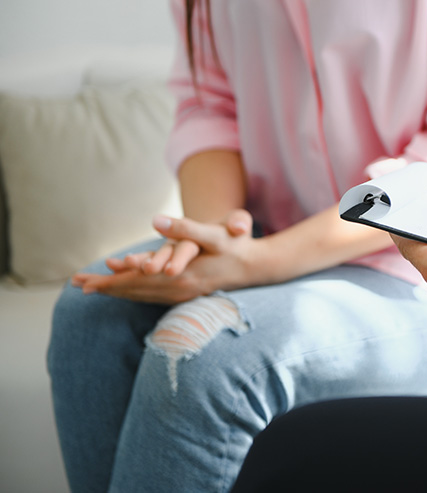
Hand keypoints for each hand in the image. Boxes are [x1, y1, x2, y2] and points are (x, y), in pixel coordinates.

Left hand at [72, 210, 258, 303]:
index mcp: (181, 276)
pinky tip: (126, 292)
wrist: (257, 266)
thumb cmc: (236, 247)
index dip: (110, 281)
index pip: (137, 281)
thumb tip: (155, 220)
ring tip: (93, 289)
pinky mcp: (186, 294)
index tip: (86, 282)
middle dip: (106, 288)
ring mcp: (182, 294)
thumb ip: (185, 227)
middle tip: (78, 286)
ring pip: (142, 296)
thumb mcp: (213, 234)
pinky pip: (152, 297)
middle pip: (135, 291)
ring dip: (118, 292)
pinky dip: (134, 294)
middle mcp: (178, 290)